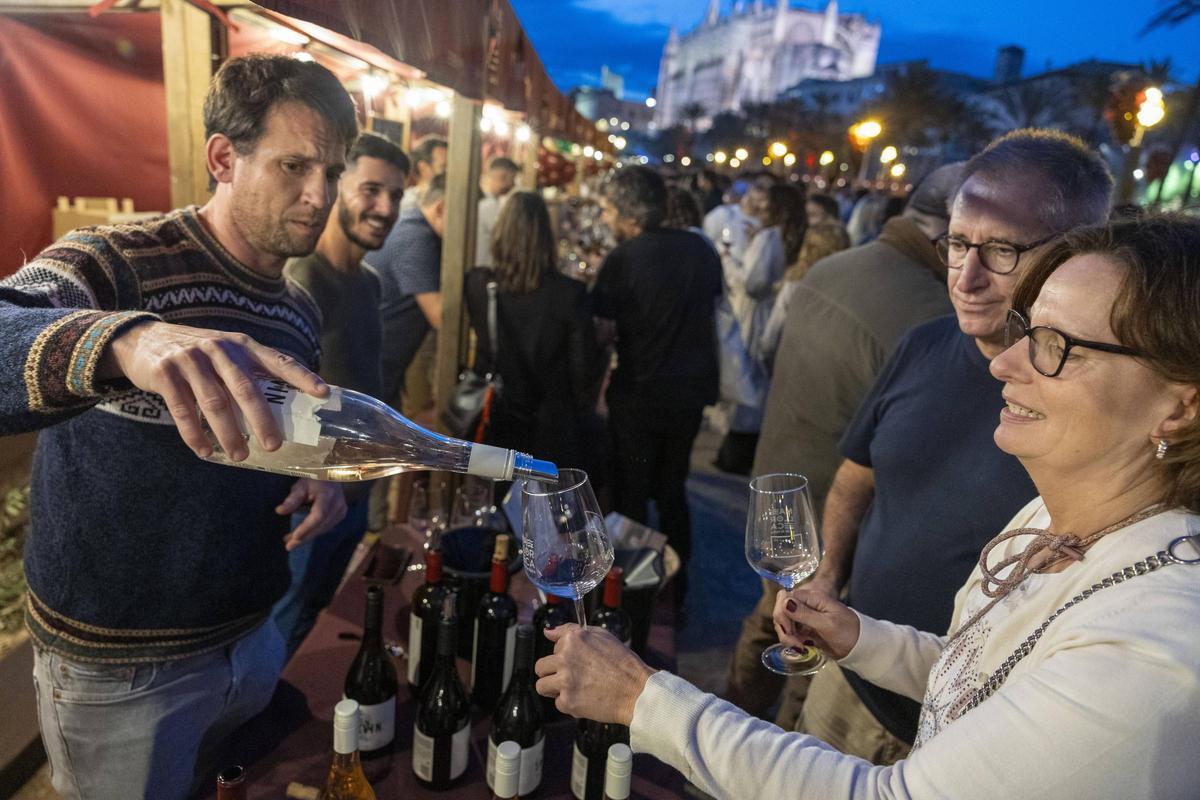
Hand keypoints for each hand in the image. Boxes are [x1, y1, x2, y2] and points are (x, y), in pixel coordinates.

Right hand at [99, 321, 327, 459]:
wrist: (142, 339)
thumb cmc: (197, 353)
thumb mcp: (227, 353)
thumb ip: (250, 372)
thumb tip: (286, 405)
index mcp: (242, 346)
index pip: (278, 361)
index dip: (302, 377)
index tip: (323, 394)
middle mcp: (219, 349)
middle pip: (245, 388)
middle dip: (262, 419)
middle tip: (274, 445)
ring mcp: (191, 360)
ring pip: (215, 402)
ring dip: (228, 433)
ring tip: (240, 455)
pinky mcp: (165, 373)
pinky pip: (183, 409)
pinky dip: (195, 433)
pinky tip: (205, 451)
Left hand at [278, 479, 346, 550]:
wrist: (332, 475)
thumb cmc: (314, 480)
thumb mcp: (301, 486)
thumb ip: (292, 499)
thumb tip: (279, 511)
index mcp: (327, 495)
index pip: (318, 515)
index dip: (307, 527)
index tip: (295, 537)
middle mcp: (337, 504)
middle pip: (320, 525)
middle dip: (304, 536)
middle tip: (289, 546)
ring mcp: (341, 510)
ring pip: (323, 528)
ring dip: (307, 536)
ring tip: (291, 542)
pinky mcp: (341, 514)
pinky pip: (326, 527)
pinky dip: (314, 532)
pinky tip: (302, 536)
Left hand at [535, 623, 655, 725]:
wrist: (636, 691)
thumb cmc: (623, 664)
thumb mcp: (601, 635)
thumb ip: (571, 630)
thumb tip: (548, 632)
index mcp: (573, 639)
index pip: (553, 645)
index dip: (564, 653)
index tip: (575, 660)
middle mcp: (565, 658)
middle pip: (541, 667)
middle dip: (552, 672)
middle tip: (569, 677)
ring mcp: (565, 680)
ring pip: (542, 686)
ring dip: (554, 688)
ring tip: (573, 689)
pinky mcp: (567, 701)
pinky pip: (558, 703)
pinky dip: (569, 703)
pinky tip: (585, 698)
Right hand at [772, 582, 859, 659]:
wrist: (859, 645)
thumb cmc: (848, 631)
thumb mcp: (827, 623)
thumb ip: (805, 613)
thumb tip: (785, 602)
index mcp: (811, 598)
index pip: (785, 599)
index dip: (783, 614)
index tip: (790, 630)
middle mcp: (805, 605)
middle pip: (781, 612)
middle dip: (784, 629)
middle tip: (797, 644)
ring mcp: (804, 618)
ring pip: (783, 624)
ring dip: (788, 638)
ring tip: (802, 648)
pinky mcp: (804, 629)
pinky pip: (790, 634)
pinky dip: (793, 642)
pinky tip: (803, 649)